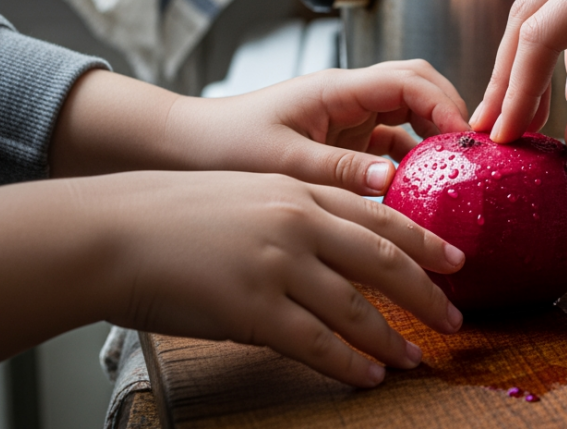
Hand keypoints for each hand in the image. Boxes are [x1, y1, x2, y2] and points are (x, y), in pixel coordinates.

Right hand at [0, 171, 465, 383]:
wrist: (111, 232)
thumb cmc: (173, 213)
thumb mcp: (247, 193)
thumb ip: (297, 212)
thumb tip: (339, 243)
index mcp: (298, 191)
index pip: (380, 217)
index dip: (424, 241)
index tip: (456, 260)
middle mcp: (297, 223)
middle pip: (384, 261)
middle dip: (427, 293)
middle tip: (455, 317)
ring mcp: (276, 266)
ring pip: (356, 308)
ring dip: (391, 338)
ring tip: (413, 358)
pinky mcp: (251, 308)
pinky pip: (315, 342)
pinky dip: (348, 362)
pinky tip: (368, 375)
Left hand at [52, 61, 470, 193]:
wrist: (185, 149)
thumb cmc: (221, 147)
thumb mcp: (281, 163)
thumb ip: (337, 171)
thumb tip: (391, 181)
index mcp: (334, 89)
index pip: (407, 80)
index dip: (443, 104)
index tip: (464, 138)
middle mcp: (347, 96)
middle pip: (419, 86)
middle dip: (451, 110)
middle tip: (475, 149)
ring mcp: (348, 116)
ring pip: (410, 112)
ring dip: (435, 134)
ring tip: (459, 167)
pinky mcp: (344, 140)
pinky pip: (392, 142)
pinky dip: (412, 160)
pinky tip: (422, 188)